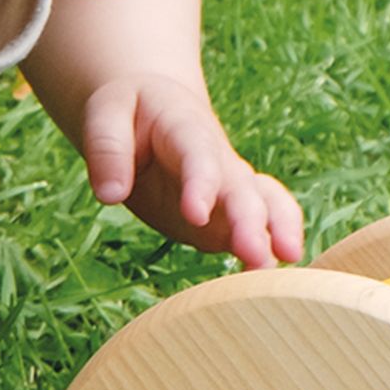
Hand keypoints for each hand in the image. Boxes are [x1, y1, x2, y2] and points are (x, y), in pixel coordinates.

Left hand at [81, 74, 303, 268]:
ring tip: (284, 265)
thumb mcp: (105, 112)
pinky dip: (270, 250)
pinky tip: (272, 283)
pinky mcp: (223, 216)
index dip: (201, 184)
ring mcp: (226, 189)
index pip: (198, 155)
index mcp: (186, 128)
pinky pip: (259, 229)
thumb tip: (110, 195)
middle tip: (256, 256)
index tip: (194, 216)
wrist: (152, 106)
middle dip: (251, 223)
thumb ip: (107, 148)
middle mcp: (218, 158)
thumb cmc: (129, 108)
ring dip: (277, 233)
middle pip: (241, 188)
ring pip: (267, 204)